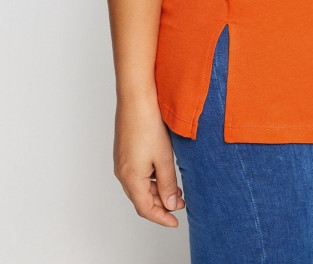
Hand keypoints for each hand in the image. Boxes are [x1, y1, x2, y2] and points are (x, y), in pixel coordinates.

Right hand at [113, 95, 185, 226]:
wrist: (136, 99)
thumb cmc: (149, 124)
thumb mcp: (164, 158)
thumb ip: (168, 184)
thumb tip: (170, 205)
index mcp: (131, 178)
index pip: (146, 209)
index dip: (161, 218)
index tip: (175, 222)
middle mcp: (122, 173)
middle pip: (141, 199)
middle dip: (161, 205)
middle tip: (181, 204)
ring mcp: (121, 162)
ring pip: (139, 186)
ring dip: (157, 191)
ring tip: (176, 189)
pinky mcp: (124, 152)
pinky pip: (136, 174)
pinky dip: (151, 179)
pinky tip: (163, 172)